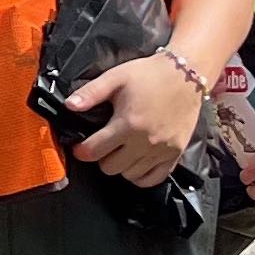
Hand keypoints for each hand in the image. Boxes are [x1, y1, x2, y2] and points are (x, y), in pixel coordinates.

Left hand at [69, 50, 203, 185]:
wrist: (185, 75)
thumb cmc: (148, 74)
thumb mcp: (115, 77)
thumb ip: (91, 93)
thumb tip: (69, 106)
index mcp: (127, 123)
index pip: (94, 151)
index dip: (82, 151)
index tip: (80, 147)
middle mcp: (145, 142)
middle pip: (111, 167)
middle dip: (101, 158)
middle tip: (103, 145)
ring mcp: (162, 151)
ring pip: (131, 175)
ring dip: (121, 166)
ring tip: (120, 151)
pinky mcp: (175, 154)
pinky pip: (154, 179)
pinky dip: (142, 176)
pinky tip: (136, 163)